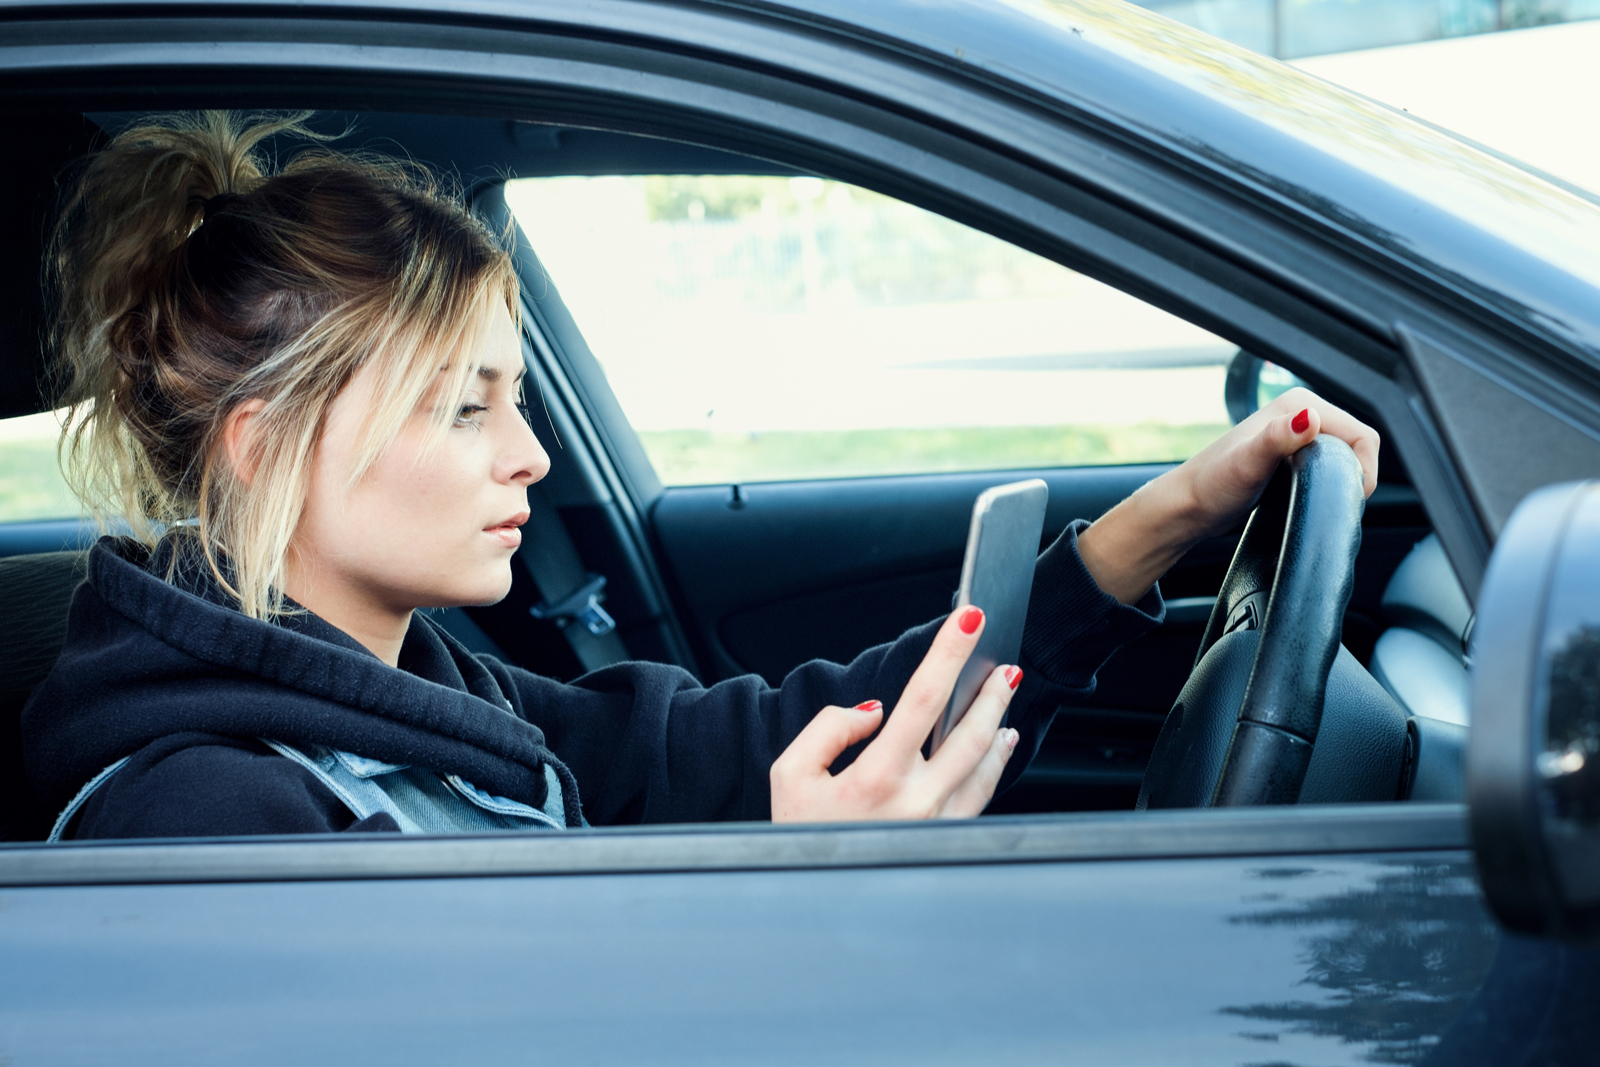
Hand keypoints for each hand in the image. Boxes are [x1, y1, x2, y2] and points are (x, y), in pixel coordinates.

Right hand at [770, 606, 1021, 821]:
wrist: (811, 901)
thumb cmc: (799, 837)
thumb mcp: (790, 775)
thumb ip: (830, 728)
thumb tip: (875, 710)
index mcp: (877, 779)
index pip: (923, 699)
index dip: (949, 653)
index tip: (970, 619)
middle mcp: (917, 803)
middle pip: (970, 732)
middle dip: (991, 691)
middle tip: (1004, 663)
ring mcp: (938, 826)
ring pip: (985, 766)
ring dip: (998, 724)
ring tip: (1004, 695)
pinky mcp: (946, 843)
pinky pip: (981, 796)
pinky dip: (994, 764)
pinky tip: (996, 746)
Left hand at [1078, 388, 1379, 602]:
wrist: (1187, 508)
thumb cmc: (1211, 488)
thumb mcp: (1247, 464)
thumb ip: (1277, 439)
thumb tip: (1307, 419)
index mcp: (1298, 405)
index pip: (1362, 434)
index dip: (1363, 469)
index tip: (1347, 497)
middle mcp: (1298, 414)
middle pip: (1356, 445)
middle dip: (1354, 474)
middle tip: (1331, 502)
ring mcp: (1295, 434)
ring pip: (1345, 456)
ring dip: (1342, 479)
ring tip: (1319, 500)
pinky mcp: (1291, 455)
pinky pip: (1329, 466)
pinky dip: (1330, 482)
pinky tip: (1311, 497)